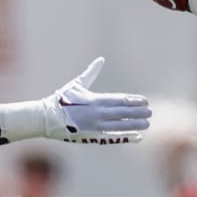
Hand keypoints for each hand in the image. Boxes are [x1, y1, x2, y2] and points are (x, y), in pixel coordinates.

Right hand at [24, 57, 151, 144]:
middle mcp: (98, 114)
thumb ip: (91, 73)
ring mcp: (96, 126)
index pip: (120, 100)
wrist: (46, 118)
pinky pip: (113, 137)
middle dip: (138, 112)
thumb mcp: (77, 84)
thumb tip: (101, 59)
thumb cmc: (61, 100)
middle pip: (124, 113)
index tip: (145, 101)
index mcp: (95, 100)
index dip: (134, 101)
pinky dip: (126, 137)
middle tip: (150, 112)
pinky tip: (137, 137)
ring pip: (121, 125)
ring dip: (135, 124)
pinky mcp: (92, 136)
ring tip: (147, 123)